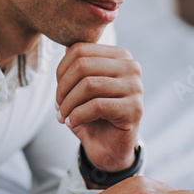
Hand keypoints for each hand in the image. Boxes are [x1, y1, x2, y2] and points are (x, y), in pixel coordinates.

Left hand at [55, 42, 142, 172]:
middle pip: (83, 65)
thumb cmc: (93, 114)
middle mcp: (131, 67)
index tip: (57, 92)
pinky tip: (71, 123)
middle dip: (62, 88)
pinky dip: (77, 115)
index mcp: (119, 55)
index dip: (60, 71)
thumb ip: (76, 65)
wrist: (107, 146)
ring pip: (88, 85)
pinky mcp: (135, 109)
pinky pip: (97, 106)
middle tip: (57, 107)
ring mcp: (136, 87)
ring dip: (68, 104)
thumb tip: (64, 47)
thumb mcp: (80, 87)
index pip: (80, 50)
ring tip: (62, 116)